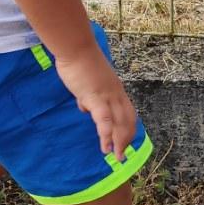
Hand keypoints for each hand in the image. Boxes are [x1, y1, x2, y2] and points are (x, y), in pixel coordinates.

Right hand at [54, 44, 137, 160]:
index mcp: (116, 90)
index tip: (125, 142)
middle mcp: (116, 94)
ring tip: (117, 157)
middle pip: (127, 120)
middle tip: (122, 156)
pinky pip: (104, 119)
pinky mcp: (94, 96)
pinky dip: (107, 134)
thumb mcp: (88, 82)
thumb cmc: (79, 62)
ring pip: (119, 122)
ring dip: (119, 142)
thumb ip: (89, 95)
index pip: (128, 112)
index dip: (128, 128)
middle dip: (126, 139)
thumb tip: (85, 107)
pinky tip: (106, 147)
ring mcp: (107, 95)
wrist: (76, 47)